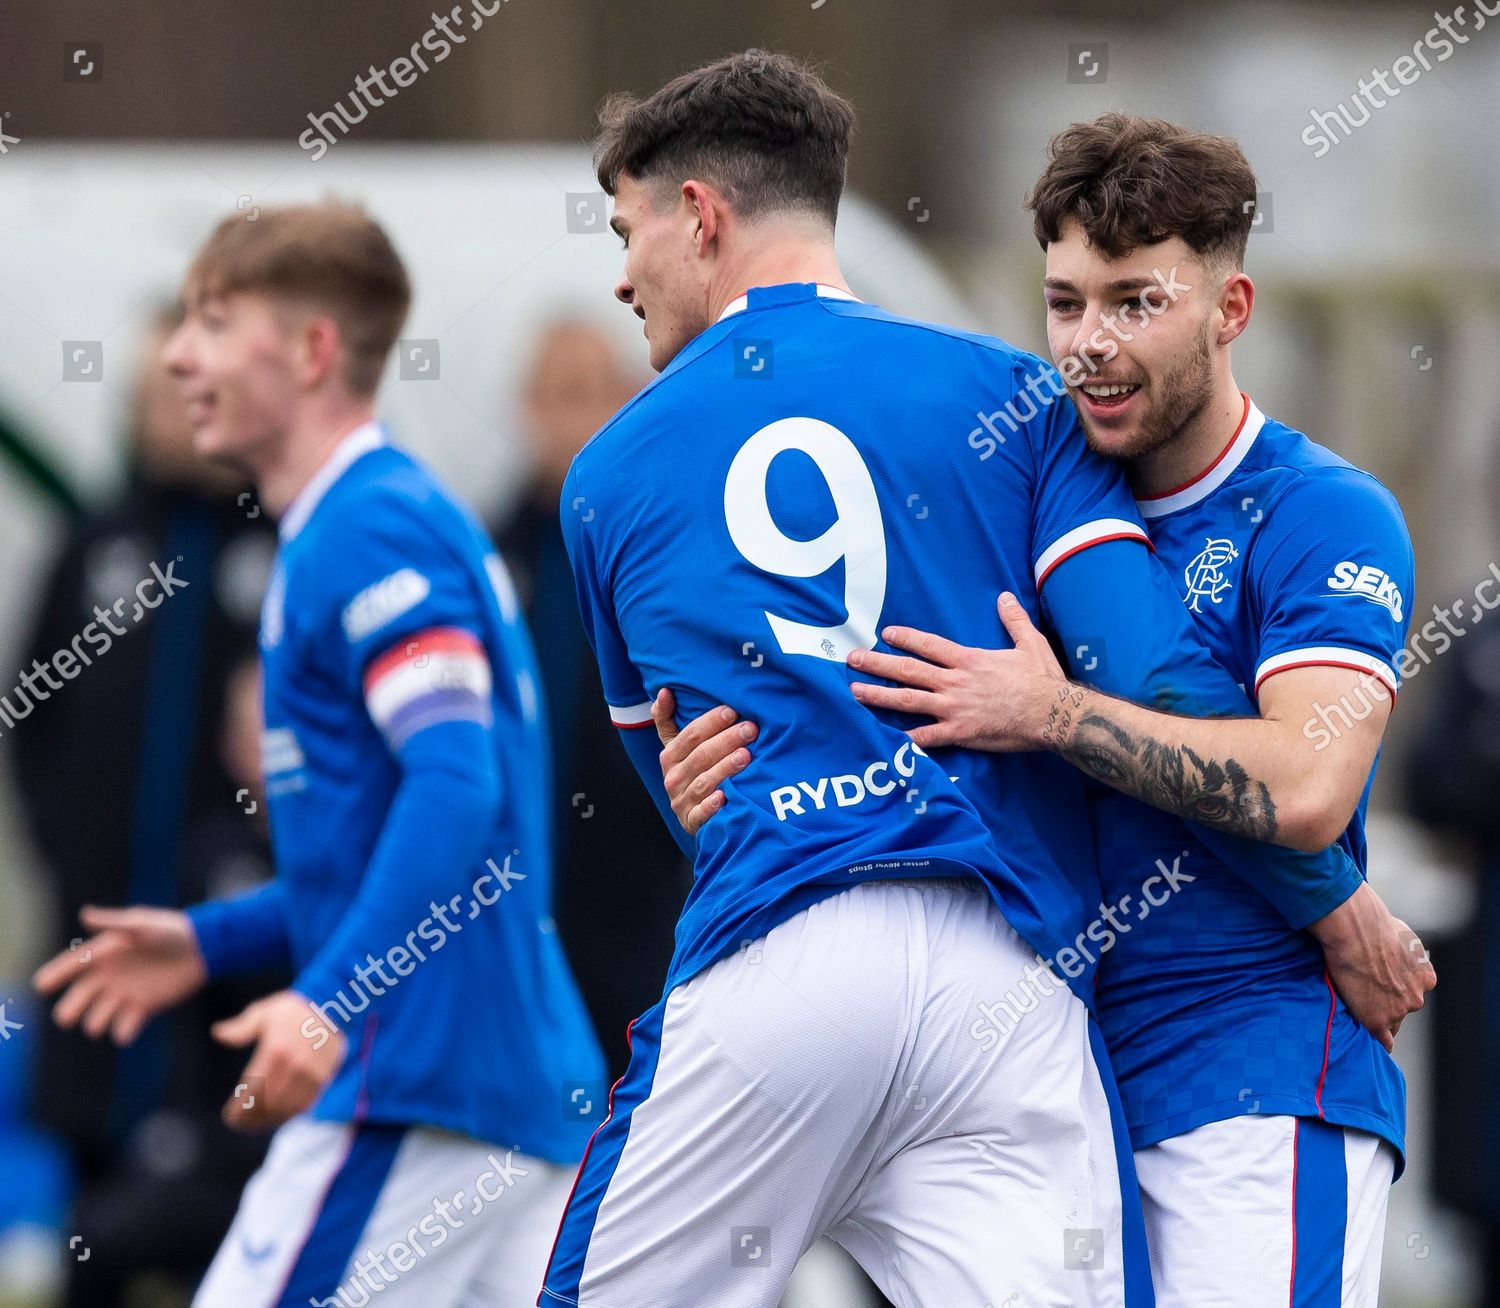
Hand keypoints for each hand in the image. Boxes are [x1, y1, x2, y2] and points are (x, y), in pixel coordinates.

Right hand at [34, 905, 206, 1044]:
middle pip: (81, 996)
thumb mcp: (142, 924)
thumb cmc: (172, 930)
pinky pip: (127, 1025)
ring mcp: (126, 992)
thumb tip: (84, 914)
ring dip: (96, 1022)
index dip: (55, 974)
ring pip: (99, 1015)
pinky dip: (123, 1031)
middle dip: (71, 1008)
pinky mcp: (145, 1006)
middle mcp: (111, 975)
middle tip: (65, 1018)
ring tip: (98, 1024)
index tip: (40, 986)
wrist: (204, 947)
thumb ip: (115, 922)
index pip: (74, 965)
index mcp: (107, 953)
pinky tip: (125, 1033)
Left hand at [213, 990, 346, 1131]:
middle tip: (240, 1123)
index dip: (239, 1109)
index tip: (230, 1117)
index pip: (252, 1090)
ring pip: (285, 1107)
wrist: (333, 1005)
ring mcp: (310, 1073)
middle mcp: (293, 1065)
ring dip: (268, 1120)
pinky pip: (303, 1104)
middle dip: (251, 1118)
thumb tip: (217, 1033)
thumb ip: (240, 1028)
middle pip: (267, 1103)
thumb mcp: (264, 1013)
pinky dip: (288, 1114)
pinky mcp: (323, 1078)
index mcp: (274, 1050)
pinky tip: (277, 1116)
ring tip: (256, 1123)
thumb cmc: (293, 1009)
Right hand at [652, 688, 756, 836]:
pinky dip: (712, 805)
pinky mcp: (692, 822)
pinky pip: (701, 814)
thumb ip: (667, 720)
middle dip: (726, 740)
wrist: (694, 815)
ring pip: (704, 781)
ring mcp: (682, 801)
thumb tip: (665, 691)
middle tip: (750, 729)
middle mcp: (673, 778)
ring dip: (725, 768)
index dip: (710, 722)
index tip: (731, 711)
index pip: (689, 736)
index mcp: (670, 756)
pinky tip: (725, 796)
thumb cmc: (693, 772)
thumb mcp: (678, 747)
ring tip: (746, 755)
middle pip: (700, 756)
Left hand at [847, 593, 1068, 750]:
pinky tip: (884, 740)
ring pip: (907, 700)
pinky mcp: (959, 732)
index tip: (885, 633)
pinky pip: (926, 738)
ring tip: (854, 691)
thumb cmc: (1043, 680)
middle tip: (852, 659)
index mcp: (968, 660)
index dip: (905, 638)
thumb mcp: (1030, 643)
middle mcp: (955, 682)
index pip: (928, 645)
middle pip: (907, 670)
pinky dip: (905, 740)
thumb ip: (1014, 620)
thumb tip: (1004, 597)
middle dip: (877, 664)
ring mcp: (954, 708)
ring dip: (878, 696)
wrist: (1053, 714)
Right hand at [1309, 882, 1435, 1050]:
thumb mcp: (1403, 934)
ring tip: (1358, 1011)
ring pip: (1390, 1023)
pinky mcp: (1376, 1020)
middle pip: (1403, 1009)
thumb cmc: (1373, 924)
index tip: (1382, 986)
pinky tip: (1370, 1040)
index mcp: (1425, 977)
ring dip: (1378, 1018)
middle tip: (1365, 994)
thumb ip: (1405, 951)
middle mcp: (1416, 997)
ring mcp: (1397, 1010)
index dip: (1395, 990)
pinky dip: (1377, 1041)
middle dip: (1388, 1004)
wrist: (1356, 930)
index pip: (1412, 992)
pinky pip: (1382, 1039)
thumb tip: (1398, 948)